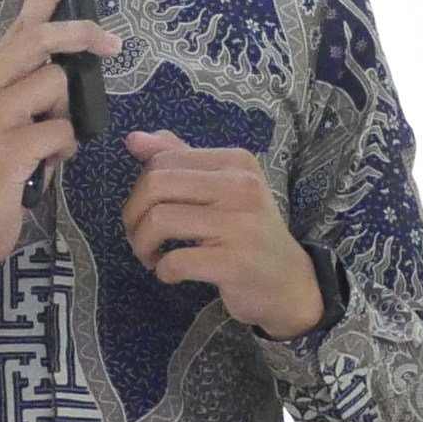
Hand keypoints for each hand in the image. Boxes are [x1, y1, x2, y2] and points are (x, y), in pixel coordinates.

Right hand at [0, 0, 119, 277]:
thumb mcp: (3, 125)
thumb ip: (27, 96)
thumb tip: (69, 77)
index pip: (18, 27)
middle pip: (40, 42)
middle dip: (81, 36)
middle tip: (113, 43)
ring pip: (56, 88)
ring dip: (67, 118)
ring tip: (49, 148)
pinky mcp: (6, 150)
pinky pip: (61, 134)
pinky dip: (64, 153)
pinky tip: (45, 170)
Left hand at [122, 132, 322, 338]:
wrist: (290, 282)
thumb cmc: (248, 232)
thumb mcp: (221, 188)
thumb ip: (180, 159)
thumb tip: (134, 139)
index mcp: (235, 161)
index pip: (163, 159)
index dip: (140, 188)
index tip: (145, 213)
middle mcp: (241, 186)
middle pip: (155, 185)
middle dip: (133, 216)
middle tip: (140, 238)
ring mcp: (241, 224)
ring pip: (159, 221)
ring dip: (142, 245)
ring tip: (152, 257)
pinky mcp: (236, 262)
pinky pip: (176, 261)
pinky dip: (163, 270)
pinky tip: (171, 274)